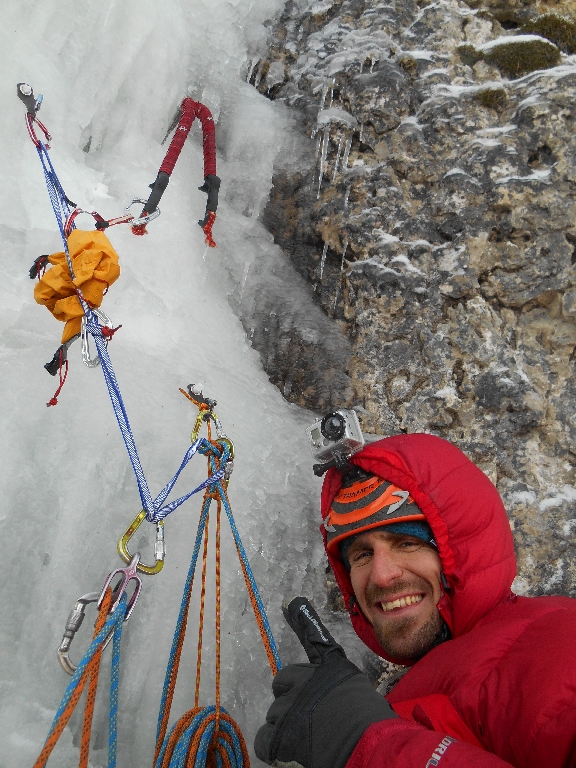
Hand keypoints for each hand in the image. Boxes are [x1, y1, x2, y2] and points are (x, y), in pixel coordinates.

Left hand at [255, 597, 396, 767]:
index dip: (302, 618)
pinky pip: (264, 738)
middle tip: (307, 716)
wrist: (367, 743)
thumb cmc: (371, 723)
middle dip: (289, 697)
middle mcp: (305, 680)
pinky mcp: (280, 732)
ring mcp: (289, 705)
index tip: (290, 602)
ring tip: (309, 738)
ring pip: (274, 713)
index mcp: (329, 668)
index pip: (314, 638)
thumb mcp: (359, 692)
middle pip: (282, 682)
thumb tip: (332, 699)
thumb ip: (338, 688)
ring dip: (285, 726)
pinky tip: (290, 750)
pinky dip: (273, 747)